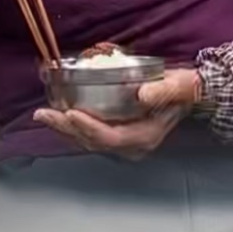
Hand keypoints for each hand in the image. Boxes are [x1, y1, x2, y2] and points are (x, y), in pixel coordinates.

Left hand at [34, 69, 201, 159]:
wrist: (189, 94)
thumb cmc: (184, 89)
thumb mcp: (179, 86)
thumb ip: (164, 90)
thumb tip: (142, 94)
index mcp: (146, 136)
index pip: (111, 137)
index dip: (89, 127)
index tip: (70, 113)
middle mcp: (132, 145)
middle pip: (93, 141)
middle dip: (66, 128)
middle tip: (43, 114)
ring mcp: (124, 142)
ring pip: (88, 140)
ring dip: (65, 128)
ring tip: (43, 115)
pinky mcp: (117, 134)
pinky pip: (90, 134)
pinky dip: (72, 125)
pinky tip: (57, 114)